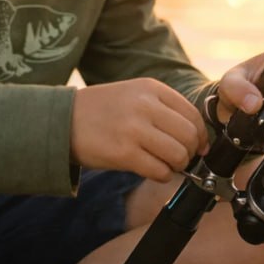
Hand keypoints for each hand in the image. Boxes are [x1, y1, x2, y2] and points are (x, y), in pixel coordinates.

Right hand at [71, 78, 207, 181]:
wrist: (62, 120)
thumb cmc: (102, 111)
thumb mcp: (134, 94)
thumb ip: (163, 108)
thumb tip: (197, 137)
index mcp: (151, 88)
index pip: (193, 114)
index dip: (201, 135)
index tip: (198, 147)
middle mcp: (145, 105)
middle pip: (189, 135)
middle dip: (191, 152)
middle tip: (181, 159)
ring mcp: (134, 129)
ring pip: (178, 154)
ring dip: (177, 166)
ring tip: (165, 165)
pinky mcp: (123, 153)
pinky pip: (159, 170)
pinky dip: (162, 175)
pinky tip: (152, 171)